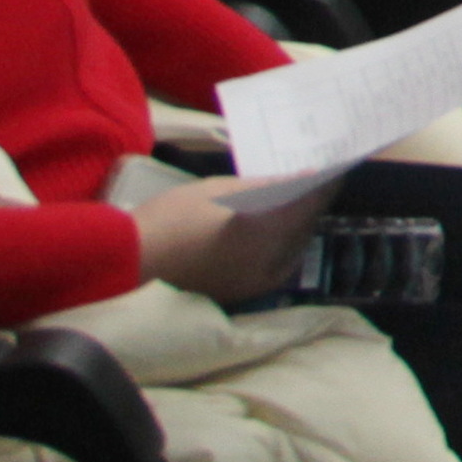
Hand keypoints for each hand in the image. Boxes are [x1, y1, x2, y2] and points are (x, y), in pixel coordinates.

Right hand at [134, 176, 327, 306]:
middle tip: (313, 182)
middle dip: (310, 205)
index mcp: (270, 233)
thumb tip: (295, 180)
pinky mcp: (240, 293)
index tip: (335, 167)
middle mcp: (271, 263)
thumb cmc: (172, 219)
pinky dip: (278, 246)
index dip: (326, 183)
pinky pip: (274, 266)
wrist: (127, 263)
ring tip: (294, 202)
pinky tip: (271, 229)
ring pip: (291, 250)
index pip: (312, 203)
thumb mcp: (218, 191)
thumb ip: (263, 187)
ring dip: (296, 227)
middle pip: (305, 228)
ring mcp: (256, 283)